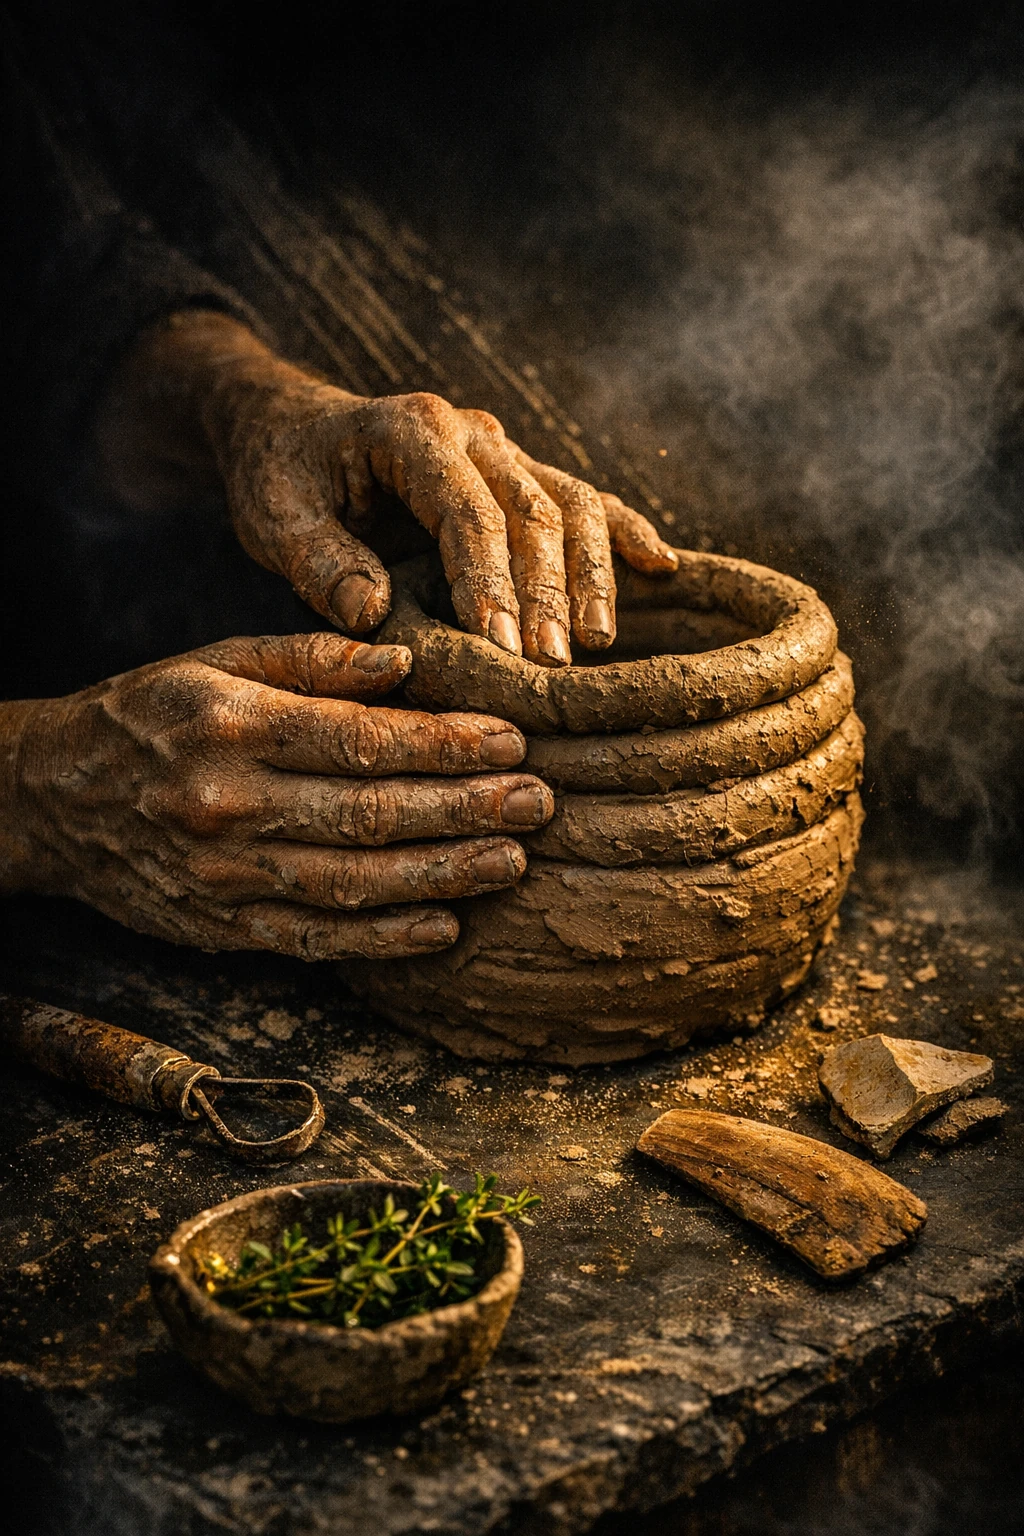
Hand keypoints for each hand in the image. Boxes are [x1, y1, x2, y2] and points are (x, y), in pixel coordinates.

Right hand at [0, 634, 552, 958]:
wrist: (51, 798)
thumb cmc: (150, 715)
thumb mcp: (216, 659)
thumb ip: (312, 659)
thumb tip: (407, 662)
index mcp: (234, 725)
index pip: (362, 740)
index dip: (446, 744)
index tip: (512, 741)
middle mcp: (229, 803)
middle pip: (371, 814)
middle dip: (466, 810)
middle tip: (539, 803)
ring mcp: (224, 876)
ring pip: (353, 883)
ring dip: (442, 876)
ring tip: (511, 861)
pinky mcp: (221, 926)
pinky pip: (314, 939)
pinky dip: (383, 939)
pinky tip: (444, 927)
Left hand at [96, 312, 677, 665]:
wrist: (290, 428)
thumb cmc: (280, 478)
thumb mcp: (274, 516)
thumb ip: (318, 562)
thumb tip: (373, 613)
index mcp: (411, 432)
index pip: (467, 509)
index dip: (489, 580)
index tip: (501, 648)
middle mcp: (470, 431)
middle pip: (533, 509)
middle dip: (548, 591)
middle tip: (555, 667)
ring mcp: (503, 449)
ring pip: (571, 503)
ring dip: (591, 575)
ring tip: (596, 645)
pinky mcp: (520, 473)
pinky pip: (584, 499)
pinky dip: (624, 532)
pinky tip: (664, 567)